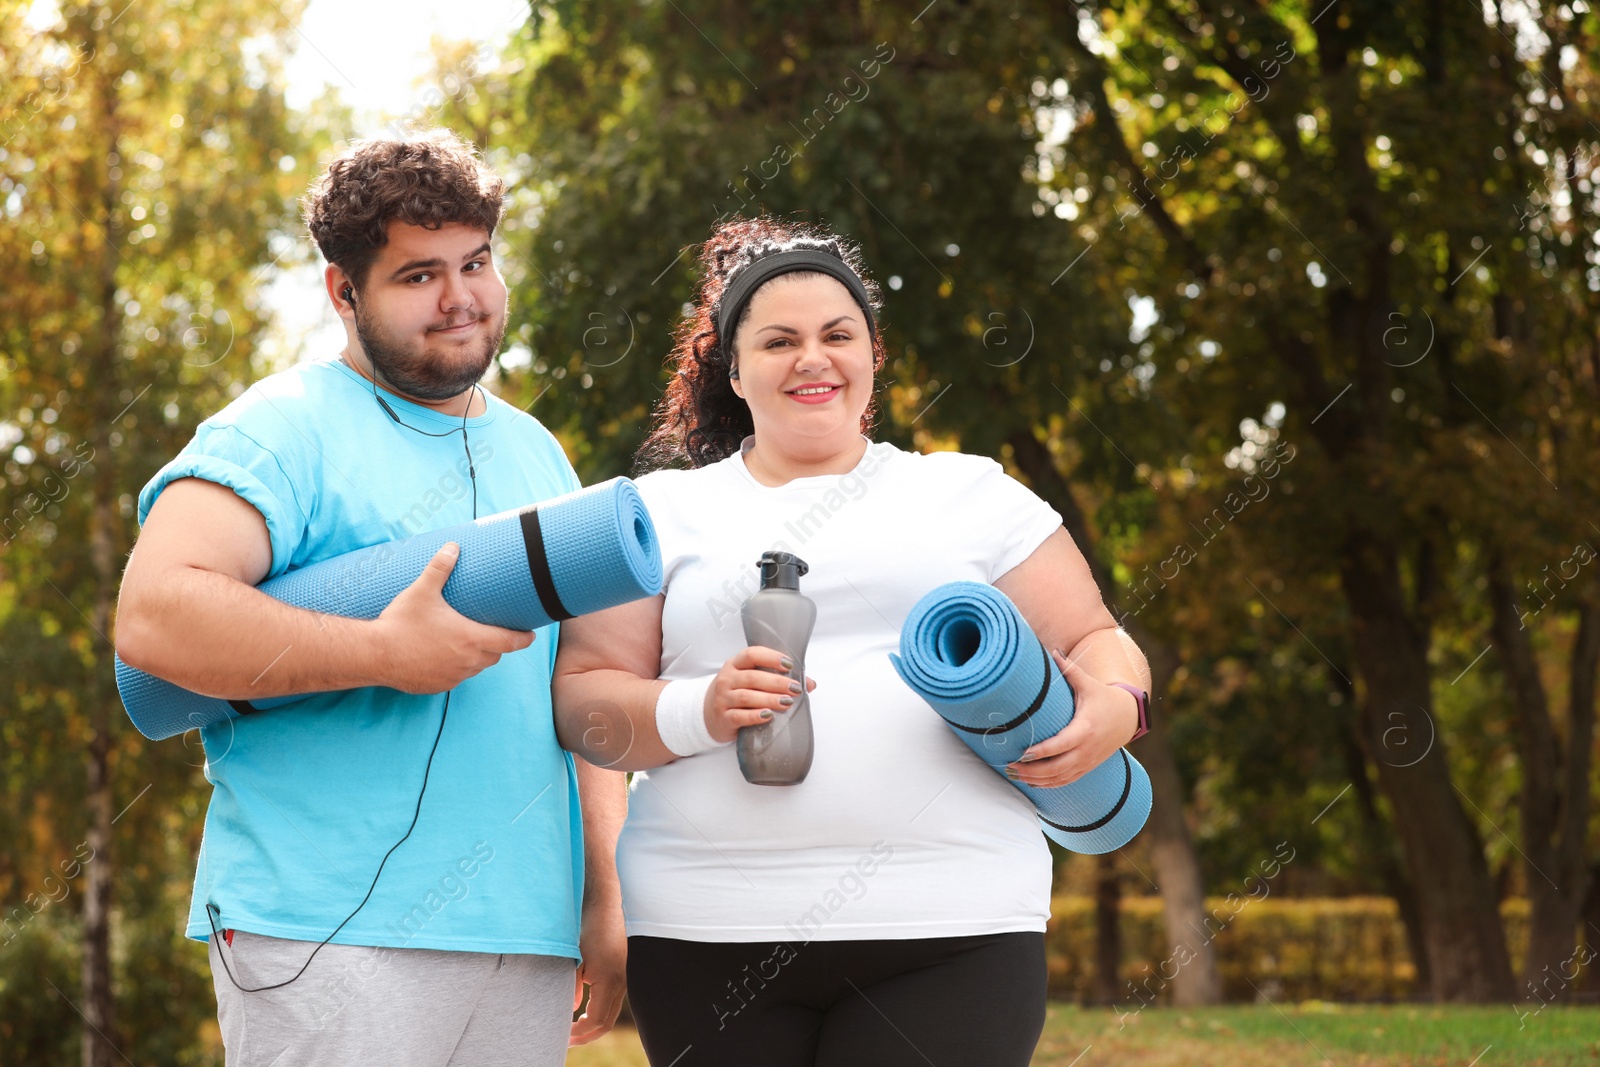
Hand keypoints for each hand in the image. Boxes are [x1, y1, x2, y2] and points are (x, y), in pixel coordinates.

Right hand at [373, 544, 534, 693]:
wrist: (374, 654)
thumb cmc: (400, 622)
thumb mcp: (422, 591)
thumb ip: (440, 568)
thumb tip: (453, 546)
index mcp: (471, 638)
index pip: (510, 642)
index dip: (523, 638)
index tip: (531, 635)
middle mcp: (467, 661)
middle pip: (495, 655)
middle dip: (498, 645)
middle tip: (495, 632)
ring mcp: (453, 676)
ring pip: (477, 668)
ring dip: (479, 657)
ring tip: (471, 643)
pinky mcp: (438, 687)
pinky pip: (457, 678)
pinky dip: (458, 668)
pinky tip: (447, 657)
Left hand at [570, 896, 626, 1045]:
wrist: (606, 908)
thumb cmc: (588, 930)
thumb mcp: (575, 959)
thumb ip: (573, 987)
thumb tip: (572, 1009)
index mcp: (608, 982)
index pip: (596, 1021)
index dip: (579, 1033)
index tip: (563, 1036)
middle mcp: (620, 984)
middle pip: (606, 1023)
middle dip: (586, 1036)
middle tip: (567, 1040)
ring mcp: (623, 980)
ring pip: (610, 1015)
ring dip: (593, 1027)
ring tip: (573, 1030)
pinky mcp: (621, 975)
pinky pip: (612, 1004)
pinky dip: (598, 1014)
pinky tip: (583, 1012)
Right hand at [702, 646, 817, 743]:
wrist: (706, 715)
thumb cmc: (735, 694)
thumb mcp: (750, 681)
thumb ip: (777, 678)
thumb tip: (810, 684)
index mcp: (735, 664)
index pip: (751, 654)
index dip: (771, 657)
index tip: (789, 664)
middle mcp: (727, 679)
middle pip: (753, 677)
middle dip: (777, 682)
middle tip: (796, 688)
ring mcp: (723, 698)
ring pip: (747, 696)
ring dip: (769, 699)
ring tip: (787, 702)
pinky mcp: (724, 718)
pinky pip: (740, 716)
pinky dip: (755, 716)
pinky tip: (768, 715)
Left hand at [1006, 649, 1138, 788]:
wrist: (1127, 718)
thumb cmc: (1104, 698)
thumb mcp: (1088, 684)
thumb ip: (1069, 670)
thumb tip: (1052, 651)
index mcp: (1085, 729)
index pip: (1061, 745)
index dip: (1042, 752)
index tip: (1022, 753)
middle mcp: (1087, 749)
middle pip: (1058, 767)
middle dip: (1033, 770)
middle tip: (1010, 766)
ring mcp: (1087, 761)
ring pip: (1060, 778)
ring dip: (1037, 779)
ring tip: (1015, 774)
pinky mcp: (1087, 767)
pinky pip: (1067, 781)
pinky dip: (1049, 785)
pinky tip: (1032, 782)